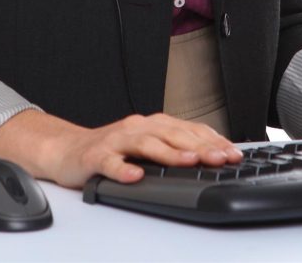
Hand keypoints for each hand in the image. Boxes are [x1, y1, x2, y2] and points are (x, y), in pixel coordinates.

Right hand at [0, 109, 242, 188]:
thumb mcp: (147, 146)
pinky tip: (134, 176)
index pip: (189, 130)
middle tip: (221, 158)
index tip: (233, 154)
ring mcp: (117, 140)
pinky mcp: (96, 155)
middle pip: (173, 134)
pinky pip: (110, 162)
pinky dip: (123, 169)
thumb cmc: (112, 150)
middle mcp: (138, 127)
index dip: (213, 141)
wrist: (68, 150)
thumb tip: (211, 156)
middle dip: (200, 146)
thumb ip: (174, 148)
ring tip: (188, 161)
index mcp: (154, 124)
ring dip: (168, 152)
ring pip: (146, 143)